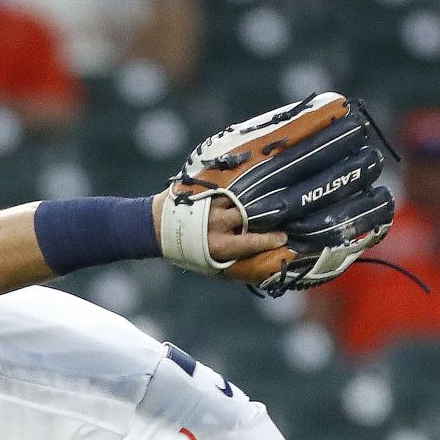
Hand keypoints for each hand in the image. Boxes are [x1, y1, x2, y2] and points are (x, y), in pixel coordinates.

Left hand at [153, 189, 286, 270]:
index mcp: (218, 246)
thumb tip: (257, 264)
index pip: (252, 242)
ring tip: (273, 189)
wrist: (156, 227)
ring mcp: (211, 205)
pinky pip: (228, 184)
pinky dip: (240, 182)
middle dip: (268, 212)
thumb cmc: (185, 250)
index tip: (284, 237)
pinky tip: (256, 175)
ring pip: (241, 197)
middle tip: (283, 209)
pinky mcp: (206, 191)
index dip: (270, 239)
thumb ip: (230, 261)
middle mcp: (217, 225)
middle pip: (250, 215)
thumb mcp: (207, 263)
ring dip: (256, 195)